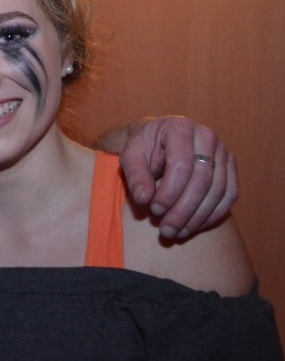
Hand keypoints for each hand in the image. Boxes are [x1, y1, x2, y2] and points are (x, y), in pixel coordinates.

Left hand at [118, 116, 237, 238]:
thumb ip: (135, 176)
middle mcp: (207, 136)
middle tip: (166, 230)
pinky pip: (229, 195)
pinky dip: (213, 214)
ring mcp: (223, 151)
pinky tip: (194, 226)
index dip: (169, 192)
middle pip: (202, 180)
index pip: (181, 165)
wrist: (158, 138)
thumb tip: (145, 199)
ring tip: (177, 233)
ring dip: (198, 217)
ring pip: (218, 191)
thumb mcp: (130, 156)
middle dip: (183, 210)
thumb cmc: (143, 147)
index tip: (154, 210)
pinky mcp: (230, 166)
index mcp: (180, 127)